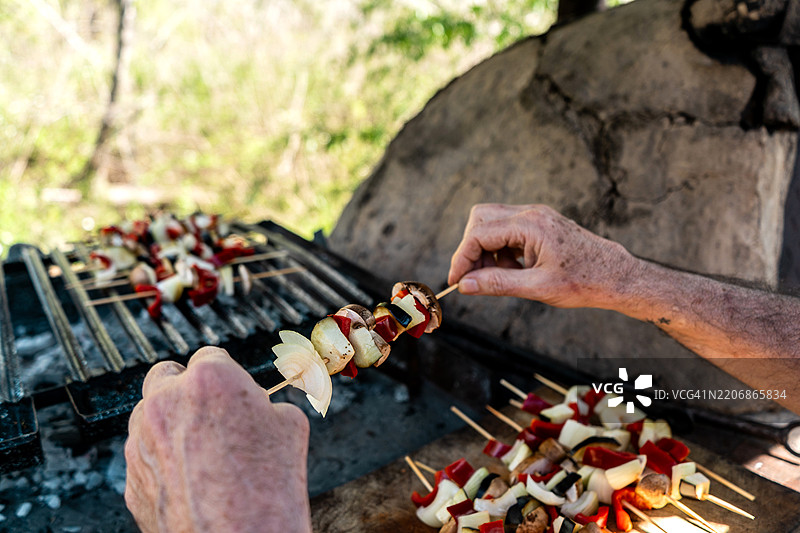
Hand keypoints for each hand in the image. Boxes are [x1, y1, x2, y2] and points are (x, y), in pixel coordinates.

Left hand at [124, 347, 311, 532]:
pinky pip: (144, 456)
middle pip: (166, 375)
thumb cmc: (268, 488)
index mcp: (209, 378)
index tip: (232, 389)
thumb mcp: (289, 426)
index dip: (225, 375)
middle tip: (209, 410)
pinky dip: (162, 461)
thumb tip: (260, 407)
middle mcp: (167, 401)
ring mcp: (142, 440)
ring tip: (202, 452)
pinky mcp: (132, 477)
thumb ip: (265, 404)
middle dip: (185, 388)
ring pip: (149, 415)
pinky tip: (191, 480)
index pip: (210, 356)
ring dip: (170, 424)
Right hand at [447, 204, 636, 308]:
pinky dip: (502, 250)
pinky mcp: (540, 224)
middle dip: (472, 249)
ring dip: (487, 251)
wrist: (617, 277)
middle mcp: (532, 213)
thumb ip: (498, 284)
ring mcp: (536, 216)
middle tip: (477, 278)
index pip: (479, 234)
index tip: (457, 281)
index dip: (462, 258)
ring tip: (502, 277)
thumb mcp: (537, 288)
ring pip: (492, 224)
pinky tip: (516, 271)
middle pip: (481, 219)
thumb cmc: (584, 281)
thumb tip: (465, 285)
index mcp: (531, 225)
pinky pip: (508, 230)